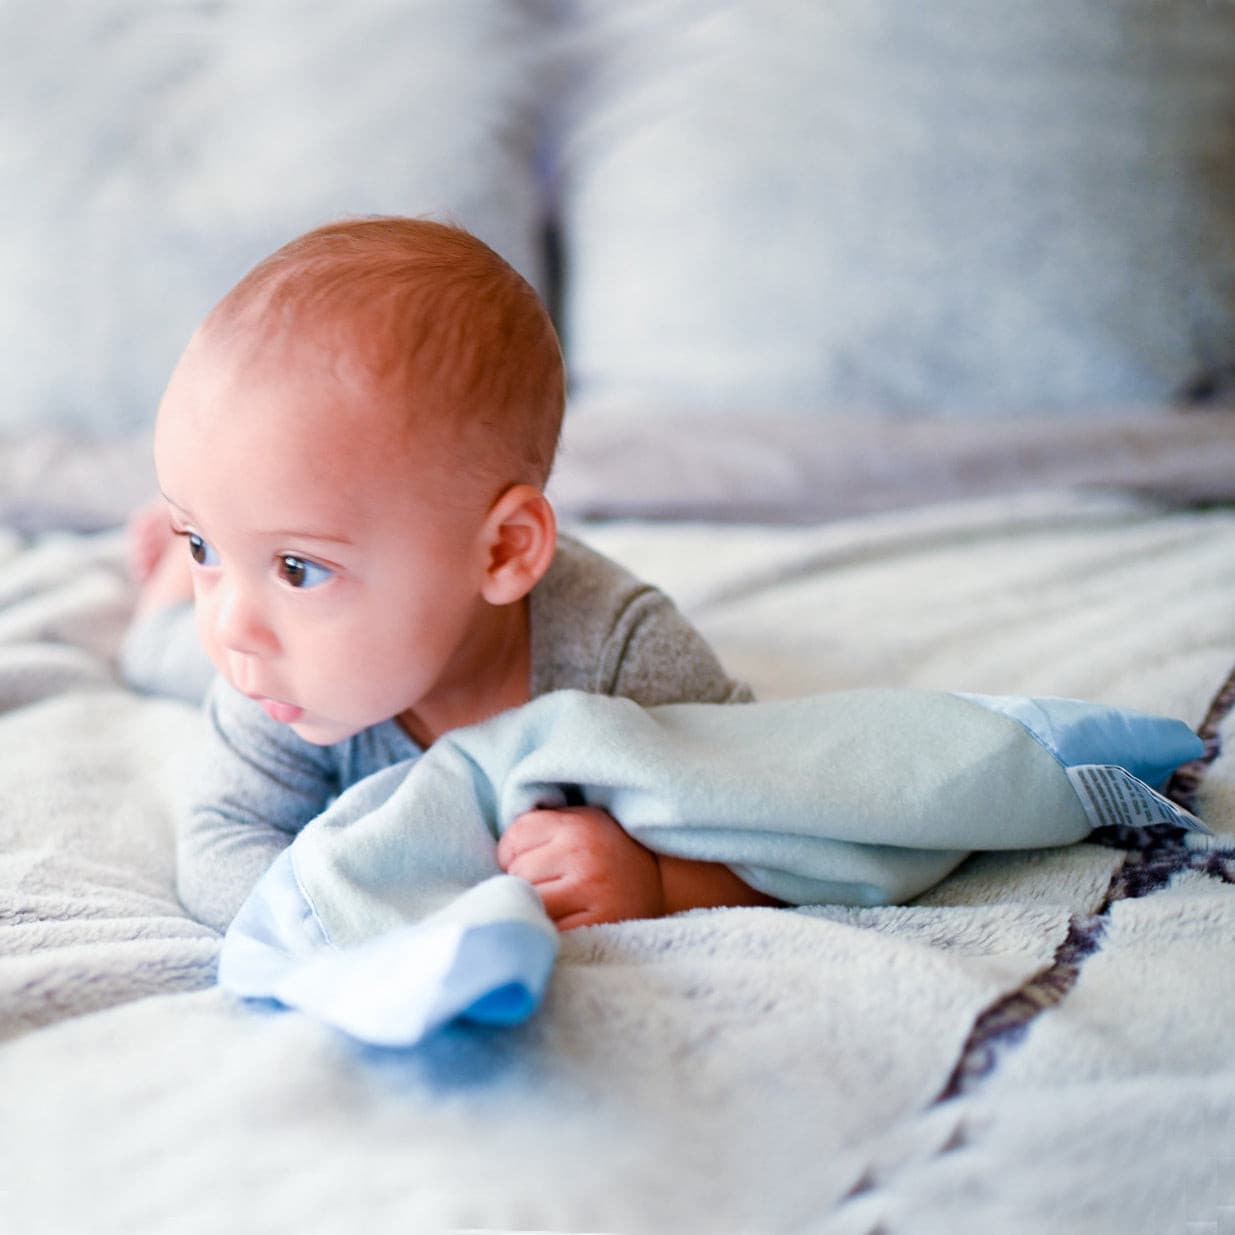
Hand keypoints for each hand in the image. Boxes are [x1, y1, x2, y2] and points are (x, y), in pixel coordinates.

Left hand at [496, 806, 665, 929]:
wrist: (662, 886)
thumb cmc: (608, 853)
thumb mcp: (582, 822)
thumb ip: (544, 825)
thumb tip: (491, 844)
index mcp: (579, 826)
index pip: (515, 837)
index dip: (513, 852)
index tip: (529, 860)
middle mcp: (584, 855)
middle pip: (518, 872)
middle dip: (524, 881)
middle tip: (549, 884)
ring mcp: (590, 892)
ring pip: (529, 901)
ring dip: (533, 906)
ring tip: (556, 902)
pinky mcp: (595, 926)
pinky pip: (546, 929)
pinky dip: (546, 928)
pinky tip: (562, 922)